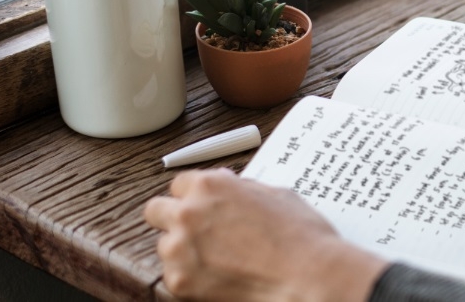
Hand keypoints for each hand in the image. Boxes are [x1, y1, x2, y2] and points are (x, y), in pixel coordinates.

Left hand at [144, 168, 388, 300]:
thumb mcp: (275, 194)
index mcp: (211, 185)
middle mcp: (189, 212)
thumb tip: (229, 187)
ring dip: (184, 250)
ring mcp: (180, 248)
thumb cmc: (301, 235)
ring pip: (164, 245)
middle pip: (156, 210)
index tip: (203, 206)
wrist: (308, 275)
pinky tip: (221, 277)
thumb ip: (241, 189)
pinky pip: (174, 276)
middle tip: (198, 231)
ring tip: (219, 260)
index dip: (194, 195)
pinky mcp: (179, 281)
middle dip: (173, 218)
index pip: (179, 183)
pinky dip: (193, 278)